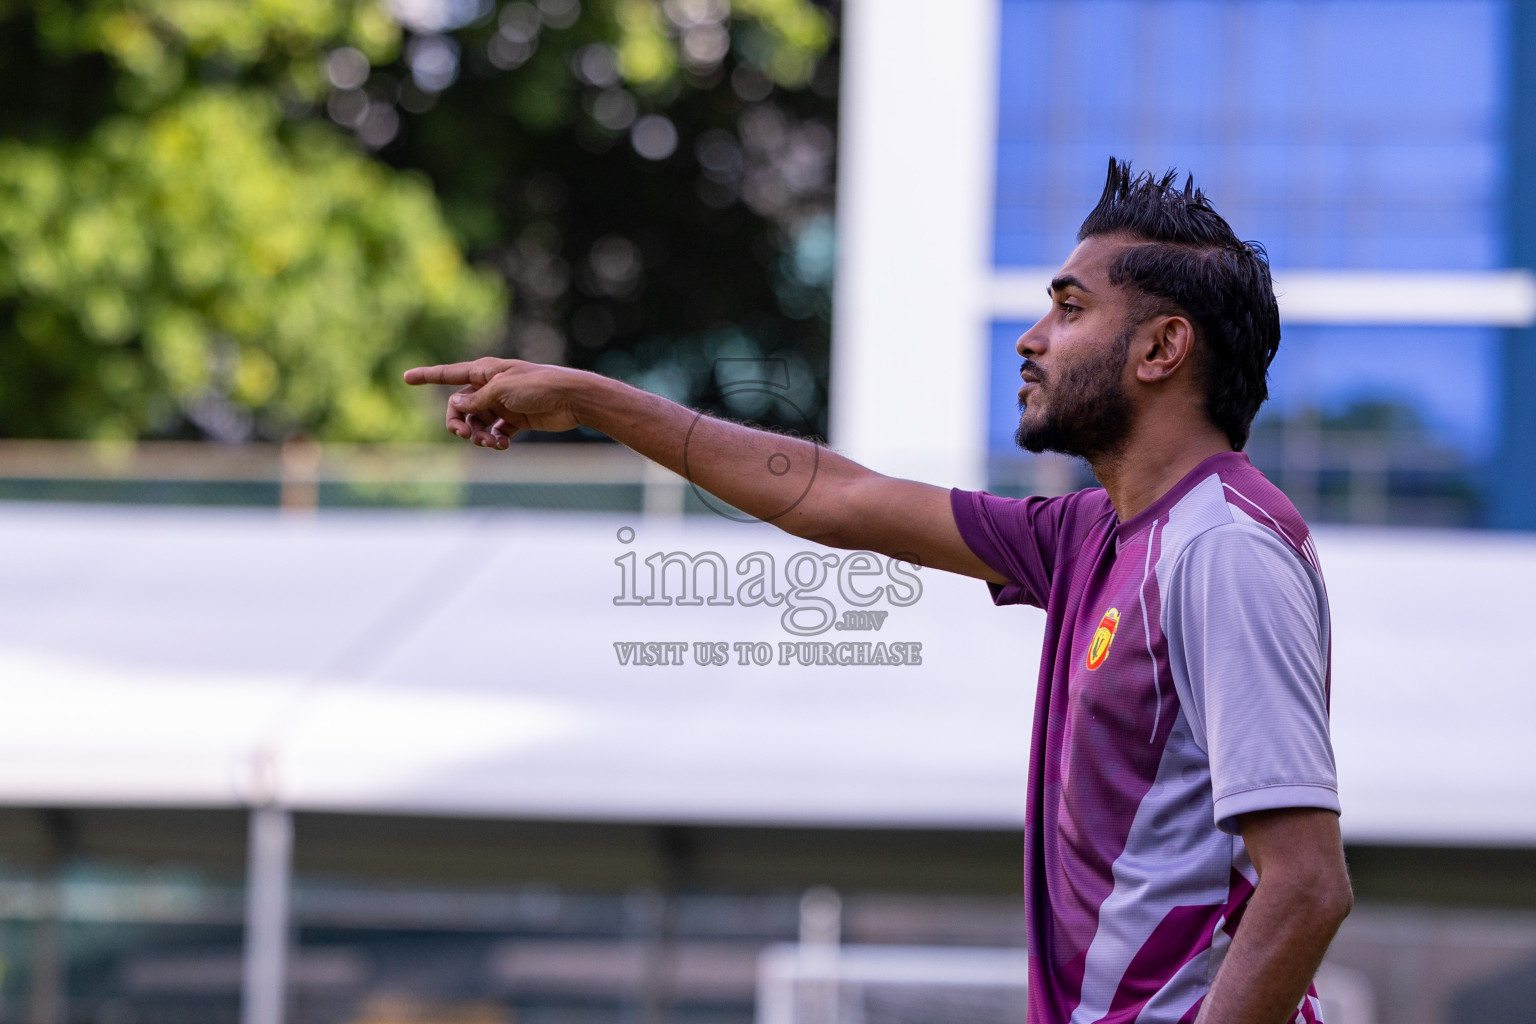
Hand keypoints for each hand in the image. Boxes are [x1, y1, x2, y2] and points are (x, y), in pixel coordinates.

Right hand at [403, 358, 585, 447]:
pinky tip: (502, 445)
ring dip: (478, 435)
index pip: (449, 374)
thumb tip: (455, 403)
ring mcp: (502, 404)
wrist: (572, 399)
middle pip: (460, 407)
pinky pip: (494, 432)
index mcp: (485, 371)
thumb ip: (477, 399)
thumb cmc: (539, 386)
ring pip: (477, 423)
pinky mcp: (515, 420)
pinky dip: (494, 440)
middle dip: (459, 422)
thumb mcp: (503, 391)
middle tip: (466, 435)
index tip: (405, 377)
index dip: (427, 376)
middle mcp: (490, 386)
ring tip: (492, 443)